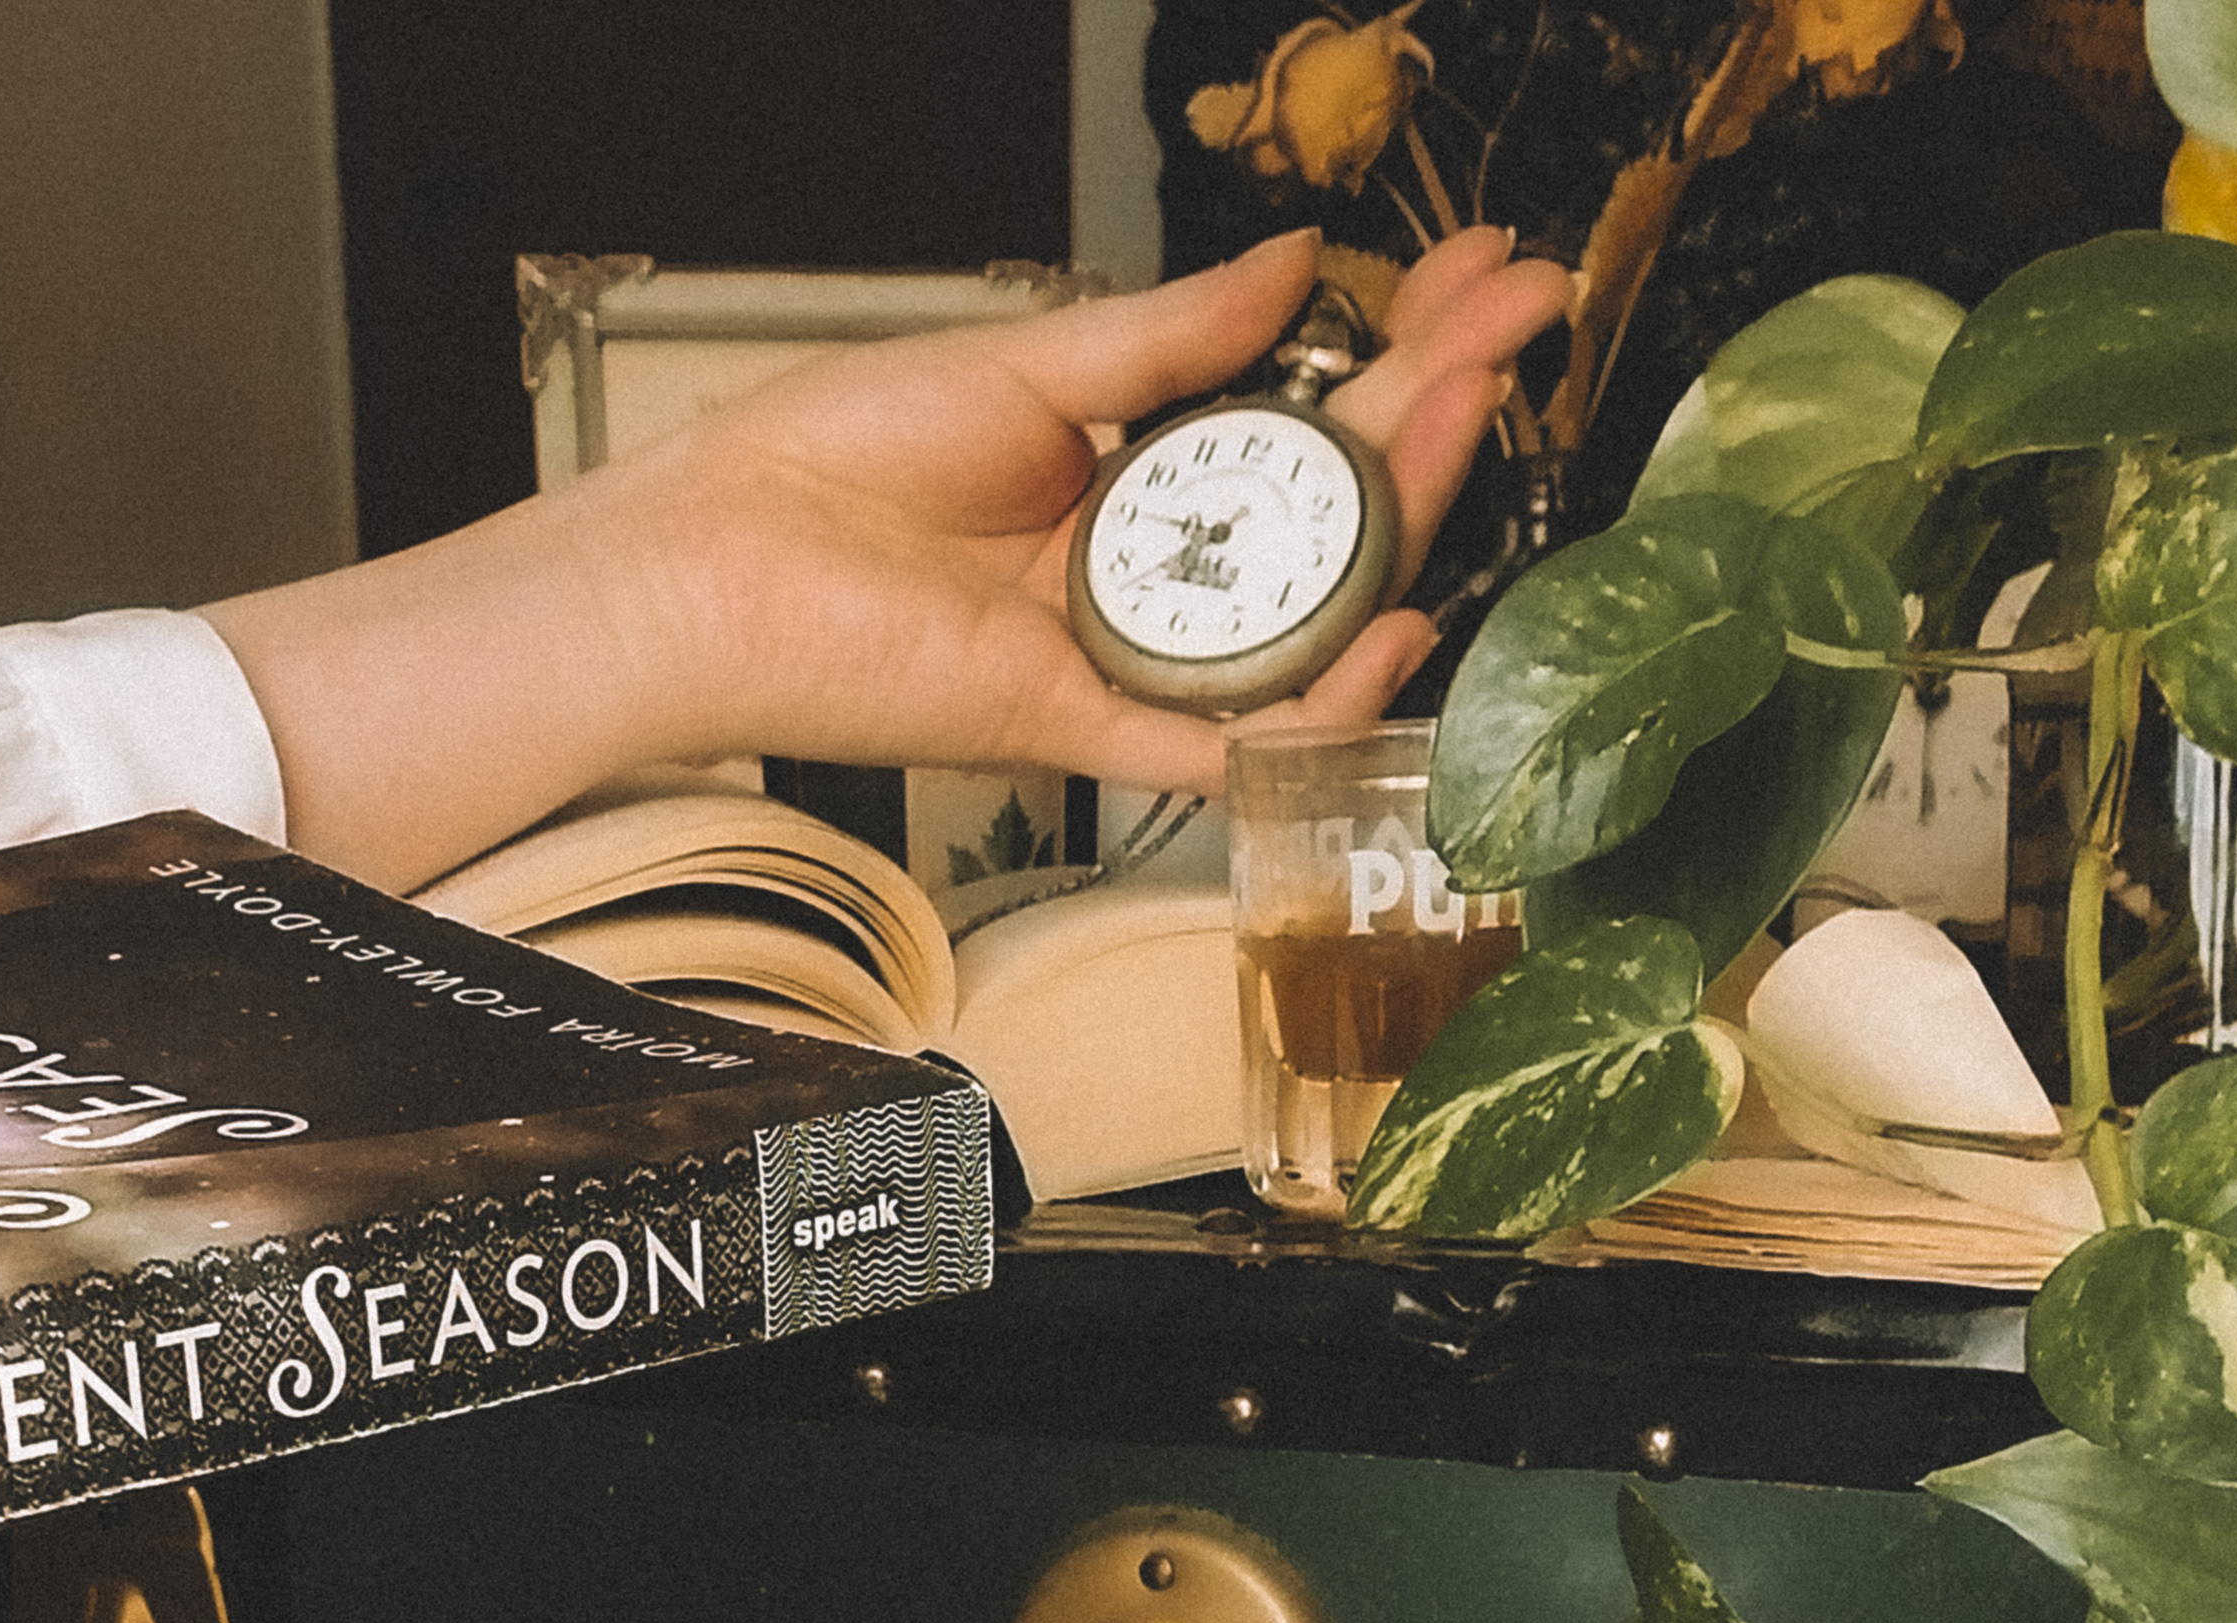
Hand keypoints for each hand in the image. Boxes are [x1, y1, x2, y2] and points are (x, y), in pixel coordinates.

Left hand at [213, 228, 1566, 887]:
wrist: (720, 556)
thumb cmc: (830, 463)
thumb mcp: (1031, 364)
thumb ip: (1170, 336)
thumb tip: (1289, 269)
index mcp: (1128, 482)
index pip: (1298, 417)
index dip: (1396, 352)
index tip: (1481, 283)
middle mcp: (1139, 578)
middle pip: (1325, 513)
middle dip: (1433, 414)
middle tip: (1516, 328)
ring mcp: (1120, 658)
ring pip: (1301, 621)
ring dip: (1403, 524)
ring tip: (1472, 418)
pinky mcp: (1080, 729)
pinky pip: (1224, 737)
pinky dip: (1313, 701)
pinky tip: (1395, 624)